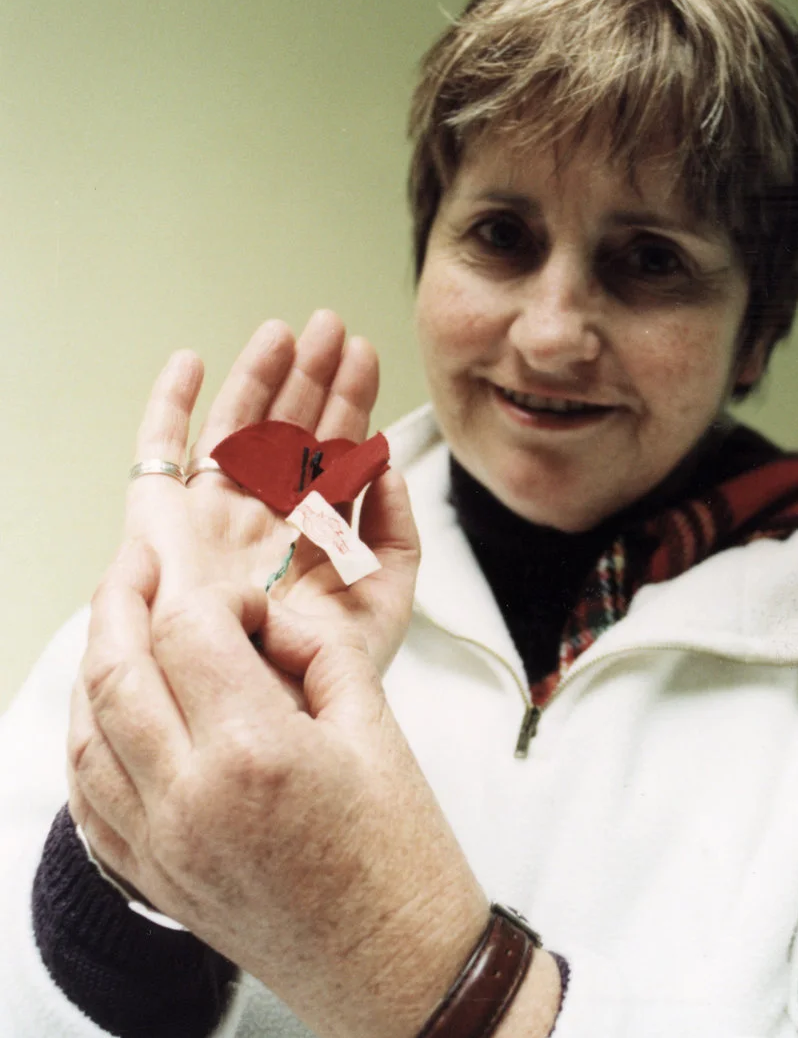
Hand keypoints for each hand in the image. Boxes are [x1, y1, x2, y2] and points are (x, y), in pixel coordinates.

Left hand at [70, 541, 488, 1037]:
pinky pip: (86, 799)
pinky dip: (86, 741)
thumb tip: (265, 622)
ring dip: (93, 667)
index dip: (215, 595)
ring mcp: (161, 847)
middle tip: (136, 564)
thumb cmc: (403, 860)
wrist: (399, 975)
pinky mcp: (153, 880)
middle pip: (115, 670)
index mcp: (256, 754)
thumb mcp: (378, 730)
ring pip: (85, 732)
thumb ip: (315, 653)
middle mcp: (190, 799)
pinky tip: (106, 713)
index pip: (190, 631)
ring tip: (117, 627)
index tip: (248, 603)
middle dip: (120, 601)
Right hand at [128, 311, 418, 676]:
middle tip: (331, 326)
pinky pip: (160, 453)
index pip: (331, 454)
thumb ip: (398, 536)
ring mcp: (211, 518)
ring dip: (256, 378)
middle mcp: (261, 521)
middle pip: (287, 431)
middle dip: (310, 379)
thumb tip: (392, 468)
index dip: (349, 404)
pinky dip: (169, 406)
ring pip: (235, 430)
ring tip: (283, 332)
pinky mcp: (163, 523)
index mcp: (310, 537)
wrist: (255, 711)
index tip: (365, 355)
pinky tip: (191, 361)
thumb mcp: (385, 602)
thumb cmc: (321, 673)